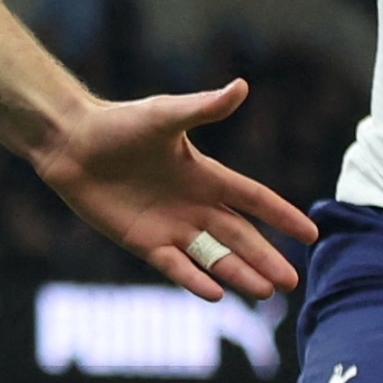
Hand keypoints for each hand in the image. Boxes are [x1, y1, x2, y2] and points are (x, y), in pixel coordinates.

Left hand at [31, 79, 317, 301]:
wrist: (72, 143)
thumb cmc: (118, 124)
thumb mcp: (165, 115)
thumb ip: (204, 108)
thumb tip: (241, 86)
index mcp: (205, 174)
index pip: (253, 199)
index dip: (281, 215)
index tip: (310, 234)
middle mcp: (193, 204)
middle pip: (238, 236)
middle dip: (265, 258)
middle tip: (291, 283)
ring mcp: (170, 226)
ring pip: (213, 256)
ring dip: (238, 274)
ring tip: (265, 294)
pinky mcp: (143, 242)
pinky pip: (175, 266)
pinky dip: (195, 280)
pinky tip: (217, 296)